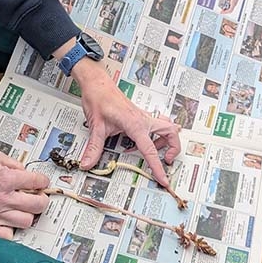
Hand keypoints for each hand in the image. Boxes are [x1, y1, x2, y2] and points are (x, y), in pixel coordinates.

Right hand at [0, 149, 49, 237]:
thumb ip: (13, 163)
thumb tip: (26, 171)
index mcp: (7, 178)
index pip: (38, 182)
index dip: (43, 182)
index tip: (41, 184)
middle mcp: (4, 198)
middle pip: (38, 205)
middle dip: (41, 200)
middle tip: (37, 198)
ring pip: (27, 221)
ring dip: (27, 215)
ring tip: (21, 210)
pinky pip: (8, 235)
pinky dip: (11, 230)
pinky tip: (7, 222)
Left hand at [71, 60, 180, 186]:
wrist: (96, 83)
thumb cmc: (98, 98)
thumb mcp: (95, 125)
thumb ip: (94, 147)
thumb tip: (88, 163)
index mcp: (135, 123)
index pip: (151, 150)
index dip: (158, 167)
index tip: (163, 180)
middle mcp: (143, 119)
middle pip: (171, 133)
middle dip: (174, 149)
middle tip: (165, 161)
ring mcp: (143, 116)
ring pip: (167, 127)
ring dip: (166, 141)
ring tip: (154, 152)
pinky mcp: (139, 116)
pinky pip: (156, 125)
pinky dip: (156, 135)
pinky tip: (142, 141)